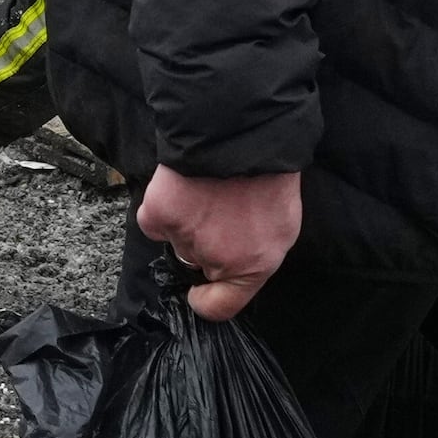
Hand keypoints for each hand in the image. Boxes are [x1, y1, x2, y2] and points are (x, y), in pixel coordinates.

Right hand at [136, 165, 302, 319]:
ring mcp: (187, 239)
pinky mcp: (160, 216)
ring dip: (187, 220)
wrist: (244, 132)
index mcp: (254, 266)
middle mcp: (218, 259)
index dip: (206, 300)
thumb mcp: (283, 224)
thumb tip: (233, 269)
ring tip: (207, 190)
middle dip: (205, 242)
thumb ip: (257, 255)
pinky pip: (154, 222)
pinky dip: (163, 208)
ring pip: (177, 240)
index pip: (220, 306)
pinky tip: (182, 188)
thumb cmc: (269, 176)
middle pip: (197, 264)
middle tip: (220, 209)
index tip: (199, 290)